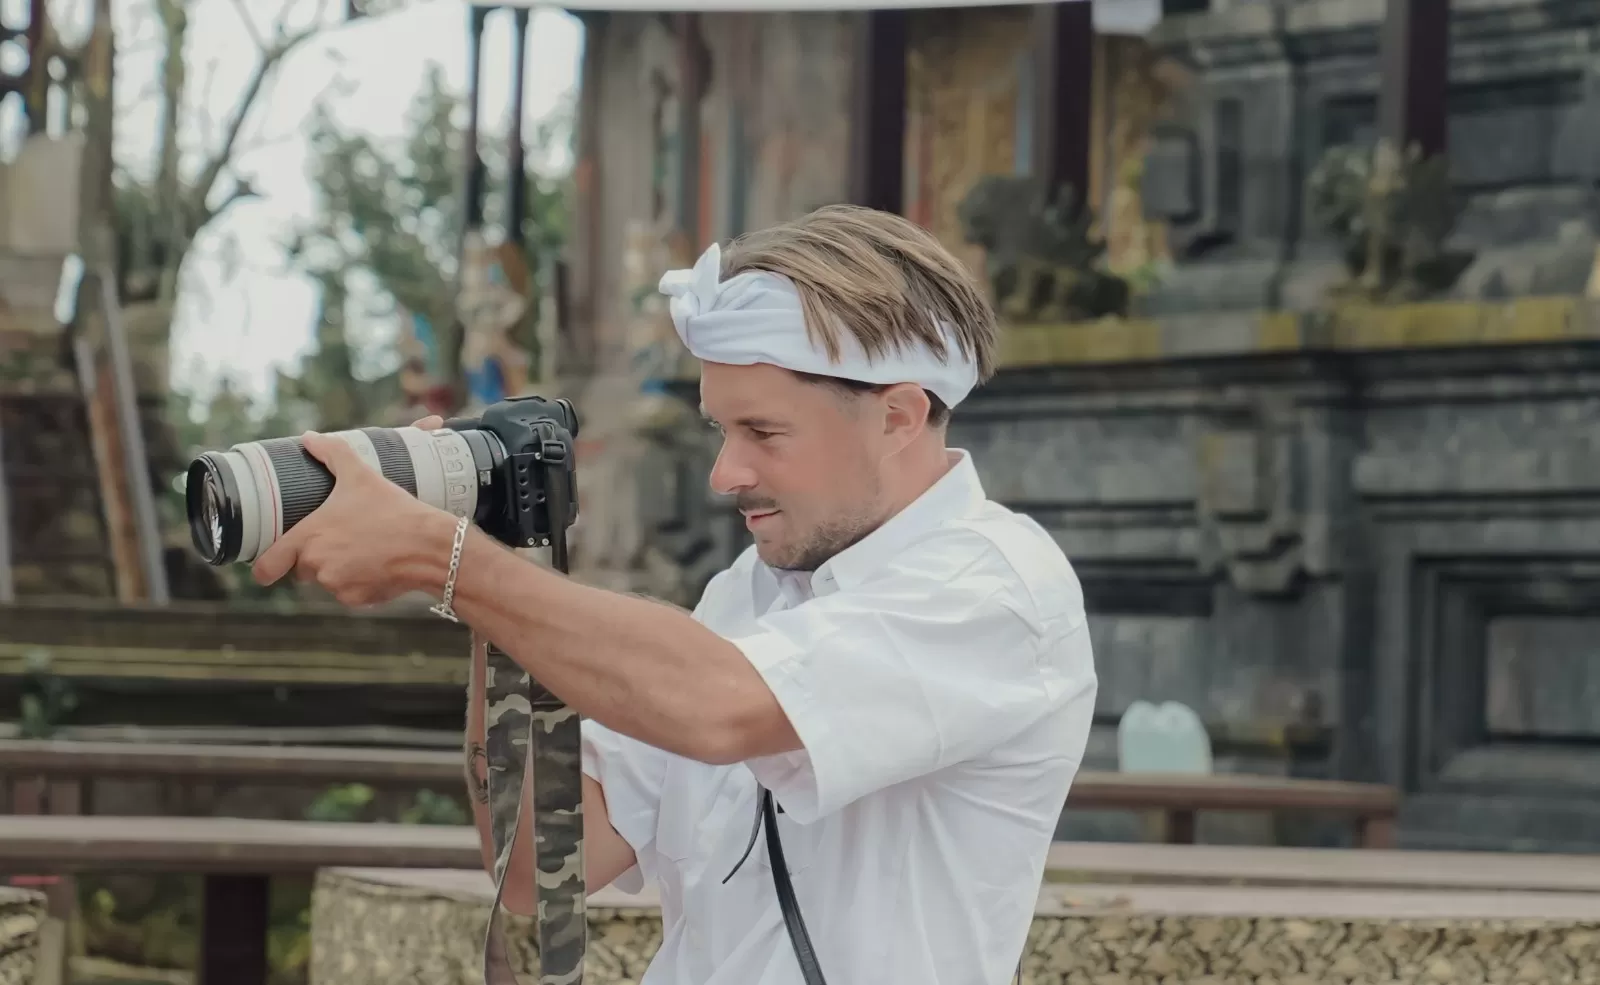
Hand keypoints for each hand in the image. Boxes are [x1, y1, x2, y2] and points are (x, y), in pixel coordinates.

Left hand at [251, 428, 454, 605]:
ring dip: (339, 570)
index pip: (266, 566)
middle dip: (317, 558)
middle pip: (303, 569)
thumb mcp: (361, 476)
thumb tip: (310, 437)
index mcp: (309, 537)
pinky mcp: (358, 600)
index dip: (265, 567)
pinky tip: (379, 565)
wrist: (429, 545)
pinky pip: (350, 593)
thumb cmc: (393, 510)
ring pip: (329, 580)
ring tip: (366, 549)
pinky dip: (360, 583)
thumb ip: (332, 453)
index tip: (270, 566)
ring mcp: (337, 586)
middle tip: (342, 540)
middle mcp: (317, 565)